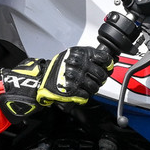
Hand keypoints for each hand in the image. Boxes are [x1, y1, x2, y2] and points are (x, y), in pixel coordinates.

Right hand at [0, 46, 114, 121]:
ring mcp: (76, 78)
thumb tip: (106, 61)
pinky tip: (79, 91)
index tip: (107, 67)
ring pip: (95, 87)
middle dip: (101, 79)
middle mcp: (79, 65)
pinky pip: (86, 95)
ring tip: (86, 86)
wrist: (42, 78)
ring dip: (93, 88)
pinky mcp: (72, 90)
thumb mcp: (73, 54)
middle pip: (101, 75)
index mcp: (80, 54)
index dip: (107, 64)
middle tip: (96, 79)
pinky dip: (84, 95)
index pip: (103, 58)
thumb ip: (88, 56)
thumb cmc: (58, 66)